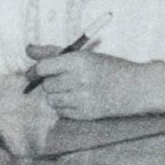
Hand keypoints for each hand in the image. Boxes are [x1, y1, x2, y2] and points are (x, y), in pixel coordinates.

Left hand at [24, 49, 164, 120]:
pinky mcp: (85, 114)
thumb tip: (28, 49)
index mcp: (79, 61)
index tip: (32, 73)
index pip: (43, 67)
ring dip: (57, 95)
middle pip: (47, 85)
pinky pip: (61, 111)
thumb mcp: (85, 55)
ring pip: (52, 99)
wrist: (137, 87)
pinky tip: (79, 99)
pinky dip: (65, 106)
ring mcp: (82, 99)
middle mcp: (79, 80)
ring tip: (73, 89)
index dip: (35, 71)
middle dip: (51, 82)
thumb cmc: (110, 68)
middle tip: (65, 79)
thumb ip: (54, 52)